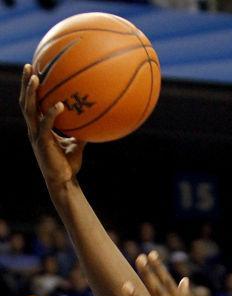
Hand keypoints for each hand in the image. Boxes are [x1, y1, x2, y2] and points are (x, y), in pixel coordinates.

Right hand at [19, 63, 84, 187]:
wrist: (63, 182)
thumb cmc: (68, 164)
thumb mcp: (76, 144)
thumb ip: (81, 130)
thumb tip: (94, 119)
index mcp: (39, 127)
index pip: (32, 103)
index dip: (30, 88)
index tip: (34, 70)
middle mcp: (34, 128)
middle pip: (25, 101)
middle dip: (25, 83)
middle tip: (28, 65)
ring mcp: (36, 135)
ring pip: (28, 109)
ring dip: (30, 92)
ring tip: (34, 77)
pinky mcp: (42, 143)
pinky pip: (45, 125)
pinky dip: (51, 114)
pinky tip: (60, 105)